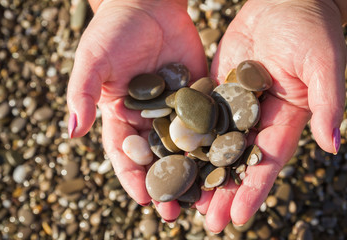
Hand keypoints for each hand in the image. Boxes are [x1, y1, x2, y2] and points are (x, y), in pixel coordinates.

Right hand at [66, 0, 206, 220]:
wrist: (148, 4)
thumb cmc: (113, 30)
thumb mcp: (92, 60)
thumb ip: (82, 94)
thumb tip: (72, 132)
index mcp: (121, 116)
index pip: (124, 154)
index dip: (132, 177)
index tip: (143, 199)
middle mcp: (149, 118)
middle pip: (158, 158)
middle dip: (166, 184)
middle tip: (176, 213)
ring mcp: (176, 108)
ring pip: (185, 146)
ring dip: (194, 171)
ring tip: (204, 197)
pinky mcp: (199, 94)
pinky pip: (207, 120)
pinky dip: (215, 140)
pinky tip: (226, 158)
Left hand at [197, 0, 345, 231]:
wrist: (283, 1)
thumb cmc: (312, 28)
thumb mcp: (324, 64)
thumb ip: (328, 103)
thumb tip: (331, 145)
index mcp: (285, 118)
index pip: (268, 161)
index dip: (254, 189)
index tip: (239, 217)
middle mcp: (257, 118)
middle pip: (238, 161)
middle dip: (224, 192)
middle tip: (208, 223)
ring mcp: (233, 105)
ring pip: (215, 144)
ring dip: (202, 171)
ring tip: (186, 199)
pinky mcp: (214, 89)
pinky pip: (198, 115)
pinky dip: (187, 136)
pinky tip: (172, 155)